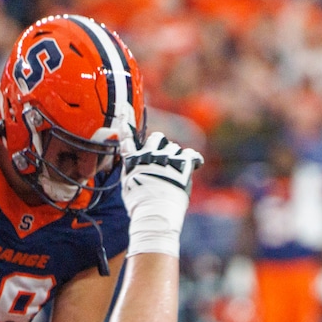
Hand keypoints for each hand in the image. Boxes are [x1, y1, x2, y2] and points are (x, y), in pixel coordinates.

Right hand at [121, 132, 203, 256]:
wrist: (155, 213)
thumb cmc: (140, 206)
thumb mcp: (128, 187)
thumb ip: (131, 171)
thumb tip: (135, 165)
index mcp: (133, 161)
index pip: (127, 139)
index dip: (125, 120)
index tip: (124, 108)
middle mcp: (149, 155)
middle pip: (157, 138)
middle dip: (161, 145)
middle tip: (165, 160)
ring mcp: (166, 158)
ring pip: (174, 148)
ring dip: (176, 157)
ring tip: (176, 174)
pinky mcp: (182, 164)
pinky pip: (191, 155)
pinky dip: (194, 159)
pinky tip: (196, 164)